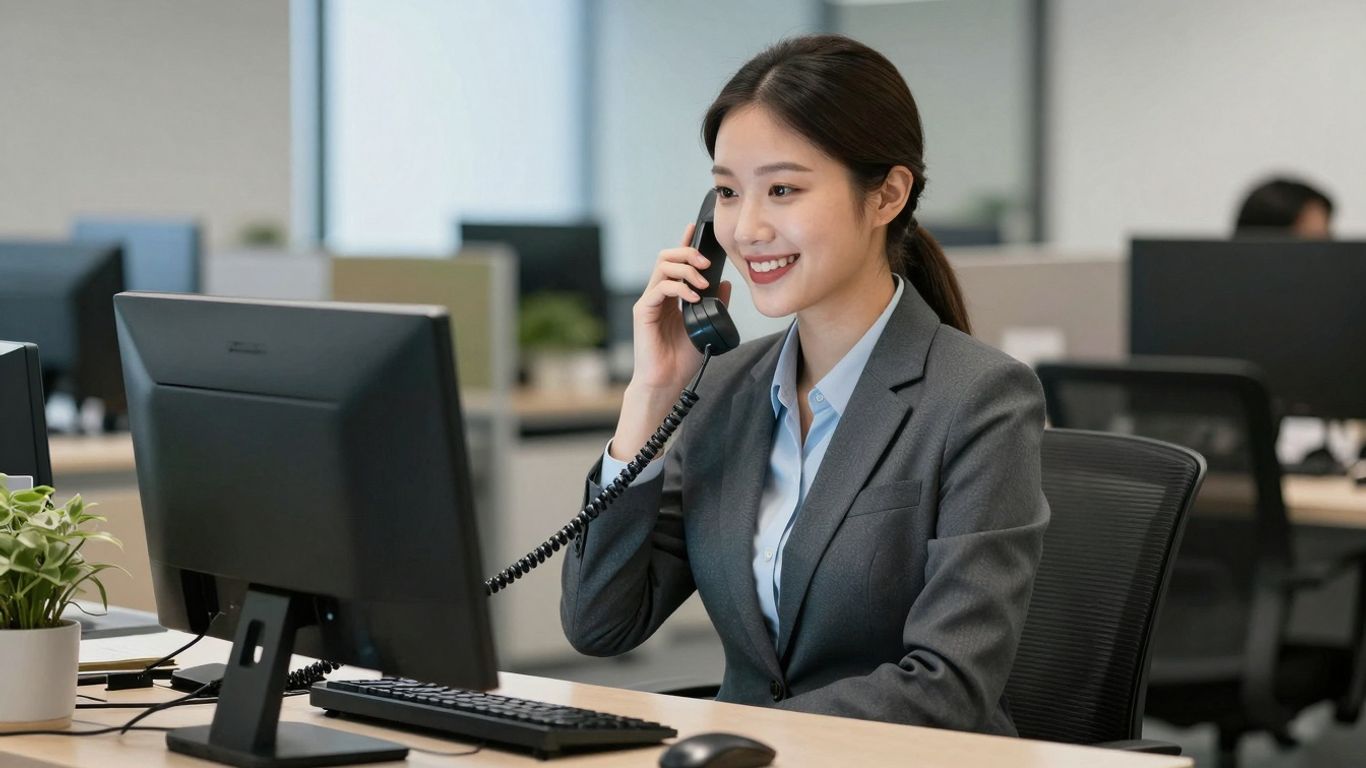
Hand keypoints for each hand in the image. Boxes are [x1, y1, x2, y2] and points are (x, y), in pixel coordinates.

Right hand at [610, 225, 731, 460]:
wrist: (667, 382)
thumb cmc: (682, 358)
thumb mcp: (707, 325)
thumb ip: (715, 303)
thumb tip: (726, 282)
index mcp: (672, 296)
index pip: (677, 262)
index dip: (685, 243)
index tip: (695, 228)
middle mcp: (658, 295)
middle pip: (667, 257)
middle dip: (688, 253)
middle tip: (706, 263)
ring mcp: (649, 302)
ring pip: (662, 267)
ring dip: (685, 269)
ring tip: (702, 282)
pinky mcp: (643, 311)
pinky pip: (659, 288)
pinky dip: (678, 288)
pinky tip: (693, 297)